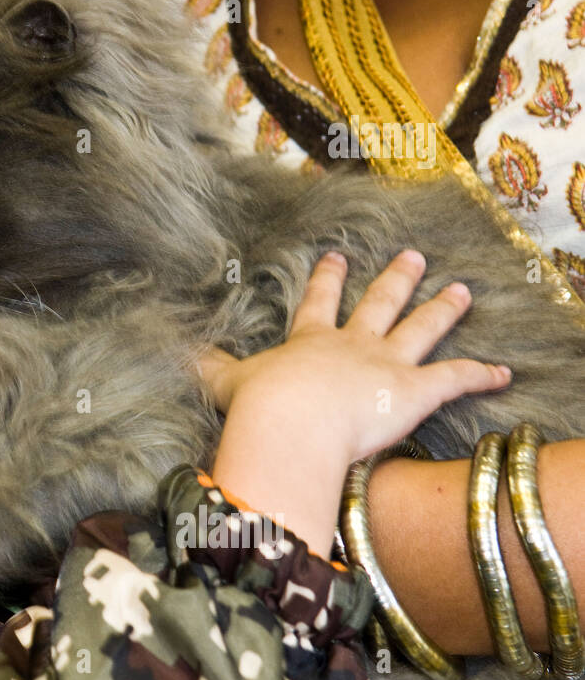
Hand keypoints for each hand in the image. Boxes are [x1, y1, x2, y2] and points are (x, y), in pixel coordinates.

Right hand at [198, 249, 510, 464]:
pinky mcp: (414, 391)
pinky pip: (454, 380)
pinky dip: (480, 376)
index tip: (336, 257)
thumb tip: (175, 353)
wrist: (288, 422)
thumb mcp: (222, 383)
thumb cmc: (256, 406)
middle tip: (413, 256)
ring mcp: (386, 363)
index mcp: (309, 342)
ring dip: (443, 310)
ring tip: (463, 291)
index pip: (320, 303)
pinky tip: (504, 373)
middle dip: (397, 279)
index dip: (328, 279)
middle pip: (379, 305)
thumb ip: (206, 369)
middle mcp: (352, 344)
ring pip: (421, 330)